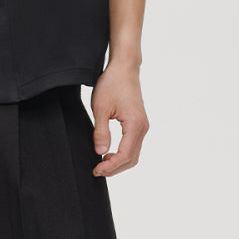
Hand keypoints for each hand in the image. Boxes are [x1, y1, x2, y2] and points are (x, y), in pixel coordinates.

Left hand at [89, 61, 148, 177]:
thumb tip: (100, 153)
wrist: (124, 67)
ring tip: (102, 163)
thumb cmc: (112, 83)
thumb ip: (101, 132)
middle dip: (115, 168)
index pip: (124, 155)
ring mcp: (142, 125)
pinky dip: (123, 153)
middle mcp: (142, 127)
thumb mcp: (100, 107)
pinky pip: (134, 145)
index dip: (110, 166)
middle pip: (131, 158)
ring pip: (134, 154)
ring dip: (119, 162)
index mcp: (134, 124)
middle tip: (97, 170)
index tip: (96, 170)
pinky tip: (110, 153)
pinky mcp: (139, 123)